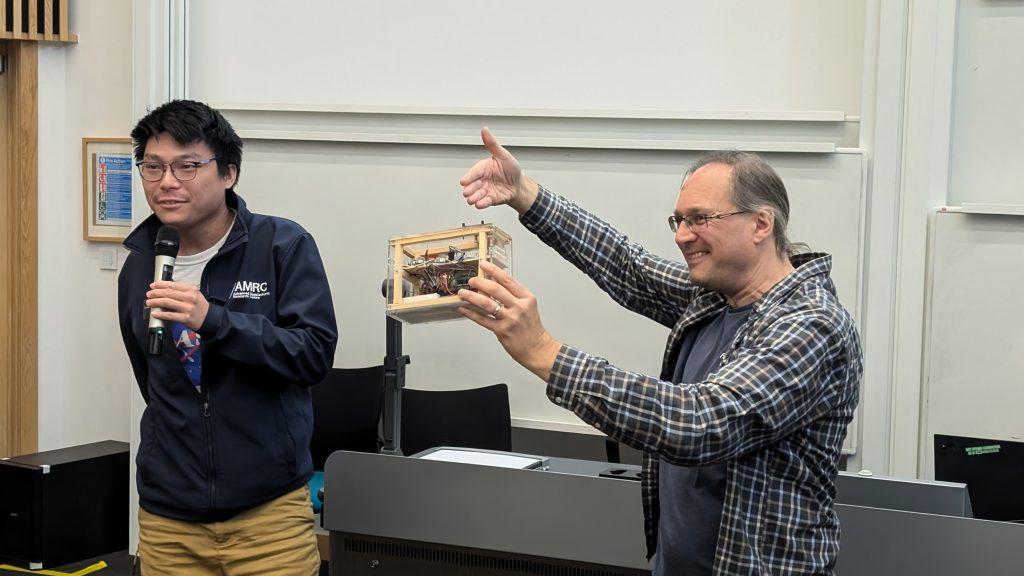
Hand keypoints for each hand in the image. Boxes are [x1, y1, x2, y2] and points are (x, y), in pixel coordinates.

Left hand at [146, 281, 209, 330]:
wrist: (209, 318)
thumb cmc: (199, 306)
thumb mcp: (194, 294)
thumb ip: (182, 291)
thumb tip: (164, 290)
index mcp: (191, 290)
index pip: (172, 285)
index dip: (160, 284)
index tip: (153, 285)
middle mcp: (189, 298)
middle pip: (168, 293)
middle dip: (155, 293)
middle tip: (149, 294)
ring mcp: (187, 308)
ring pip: (167, 303)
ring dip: (155, 302)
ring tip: (149, 302)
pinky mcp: (185, 318)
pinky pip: (170, 315)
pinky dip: (160, 314)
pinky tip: (154, 313)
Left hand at [457, 261, 561, 379]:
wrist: (537, 348)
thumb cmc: (531, 328)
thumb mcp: (527, 307)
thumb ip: (513, 295)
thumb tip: (492, 283)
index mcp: (526, 298)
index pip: (508, 280)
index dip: (493, 270)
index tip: (483, 264)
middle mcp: (519, 307)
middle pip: (496, 289)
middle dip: (480, 282)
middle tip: (471, 280)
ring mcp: (510, 319)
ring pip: (487, 303)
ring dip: (472, 296)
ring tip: (463, 293)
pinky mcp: (502, 331)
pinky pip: (483, 319)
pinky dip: (471, 313)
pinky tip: (464, 309)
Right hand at [460, 127, 539, 213]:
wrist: (519, 185)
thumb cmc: (511, 169)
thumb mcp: (503, 155)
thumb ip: (492, 144)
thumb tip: (485, 130)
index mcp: (483, 168)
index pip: (474, 172)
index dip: (469, 177)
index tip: (464, 182)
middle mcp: (482, 180)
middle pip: (471, 186)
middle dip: (469, 189)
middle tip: (468, 192)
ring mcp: (485, 190)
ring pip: (475, 195)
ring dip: (473, 197)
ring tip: (473, 199)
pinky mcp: (489, 199)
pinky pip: (483, 202)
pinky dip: (481, 204)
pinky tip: (480, 204)